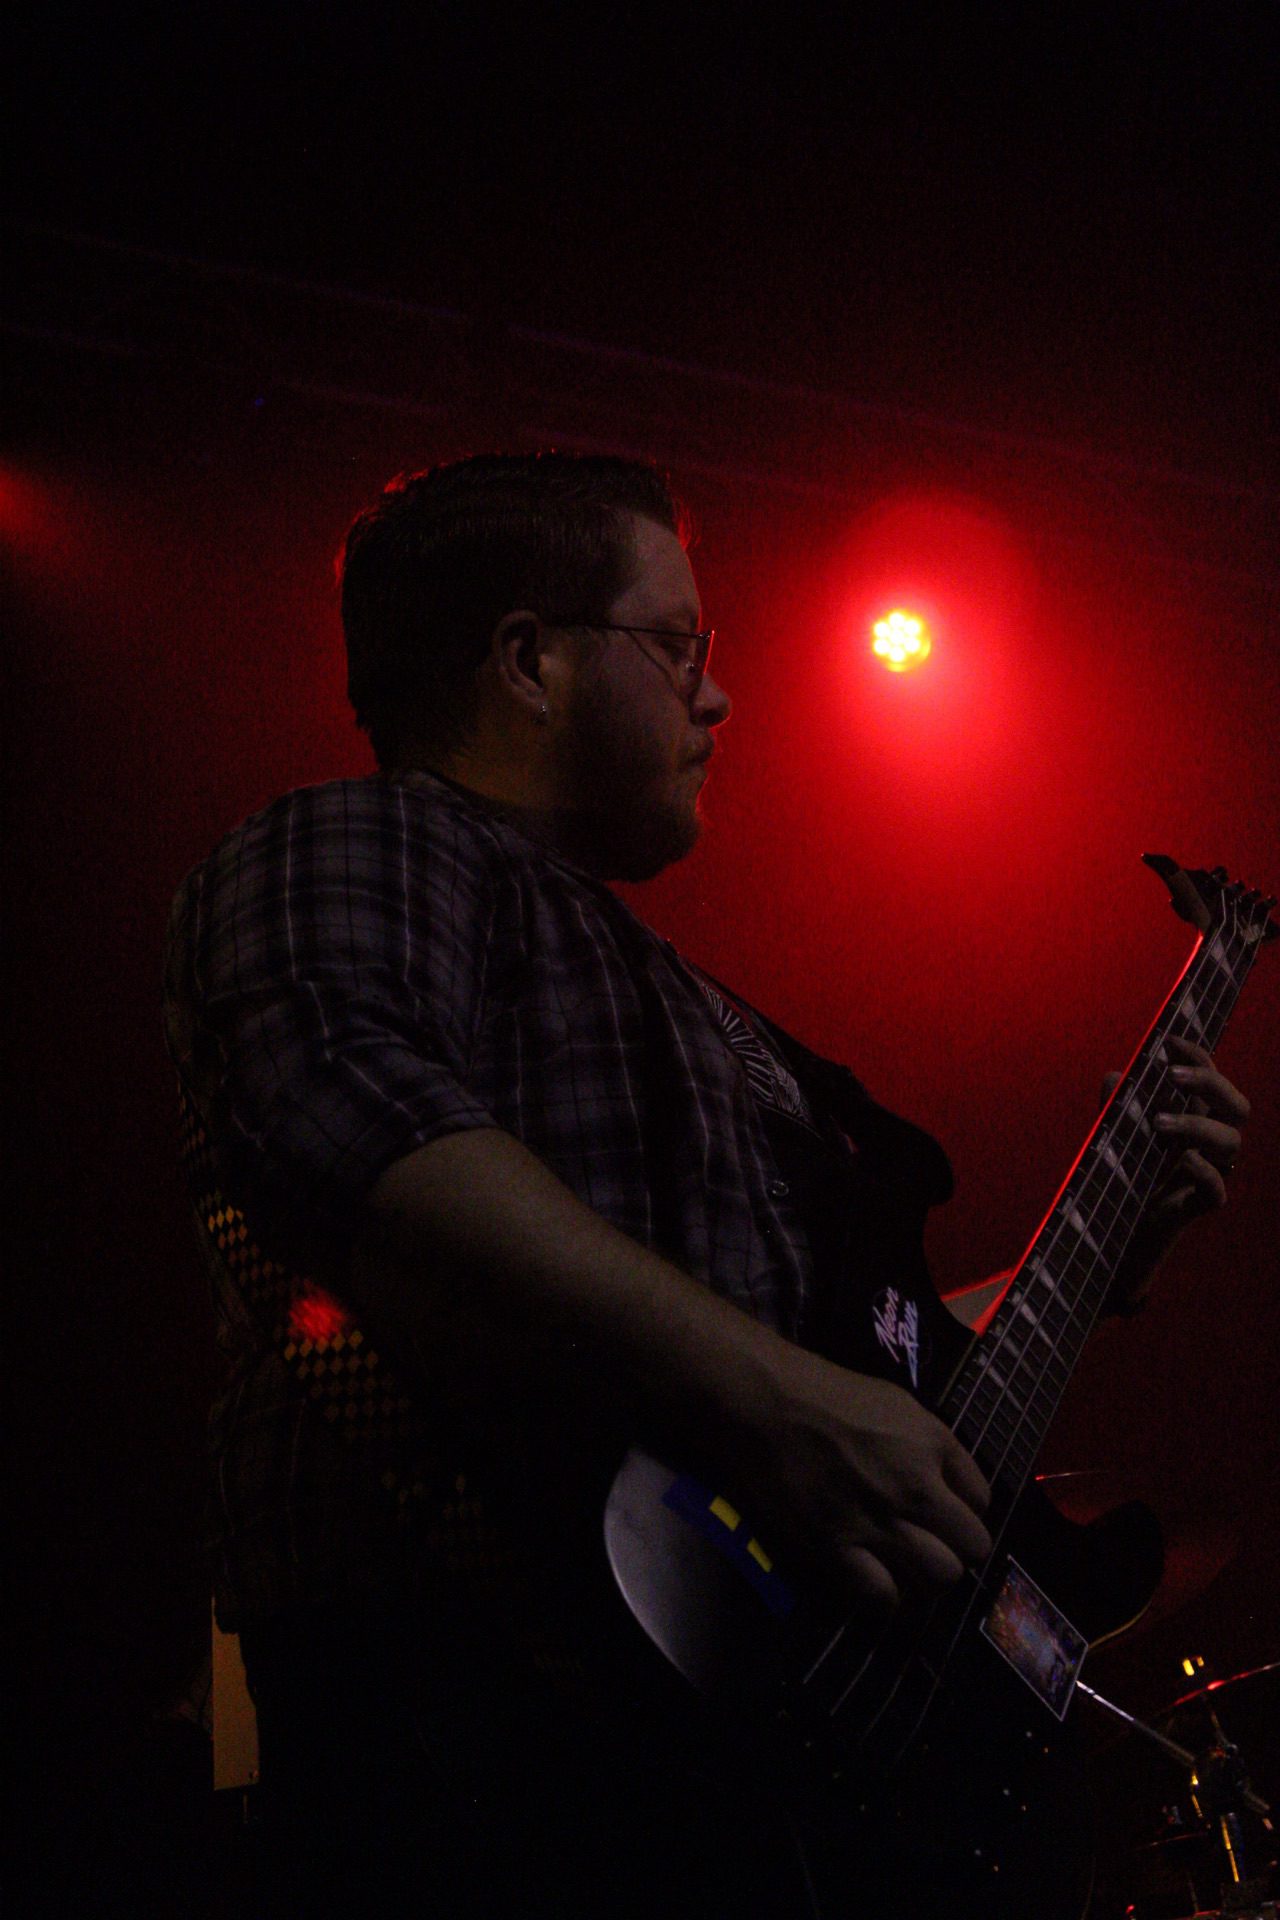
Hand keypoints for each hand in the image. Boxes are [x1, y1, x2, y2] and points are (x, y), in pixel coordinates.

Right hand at [730, 1343, 991, 1613]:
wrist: (764, 1401)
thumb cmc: (825, 1391)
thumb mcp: (896, 1402)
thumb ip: (930, 1444)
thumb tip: (948, 1483)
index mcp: (931, 1443)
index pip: (983, 1500)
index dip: (966, 1510)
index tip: (946, 1514)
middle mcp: (914, 1485)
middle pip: (972, 1546)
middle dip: (958, 1550)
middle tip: (932, 1547)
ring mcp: (876, 1519)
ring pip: (940, 1577)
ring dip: (929, 1578)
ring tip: (909, 1570)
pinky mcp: (833, 1545)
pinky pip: (883, 1595)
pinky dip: (887, 1597)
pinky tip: (876, 1582)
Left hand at [1103, 1035, 1250, 1310]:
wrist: (1114, 1230)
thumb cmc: (1121, 1174)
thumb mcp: (1113, 1133)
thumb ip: (1115, 1107)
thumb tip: (1112, 1075)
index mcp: (1197, 1119)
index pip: (1213, 1080)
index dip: (1198, 1058)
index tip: (1169, 1042)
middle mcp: (1211, 1144)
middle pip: (1238, 1106)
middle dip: (1211, 1083)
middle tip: (1172, 1076)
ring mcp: (1210, 1173)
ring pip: (1231, 1142)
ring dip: (1197, 1124)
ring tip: (1157, 1122)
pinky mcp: (1199, 1206)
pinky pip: (1216, 1188)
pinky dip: (1201, 1170)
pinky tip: (1180, 1160)